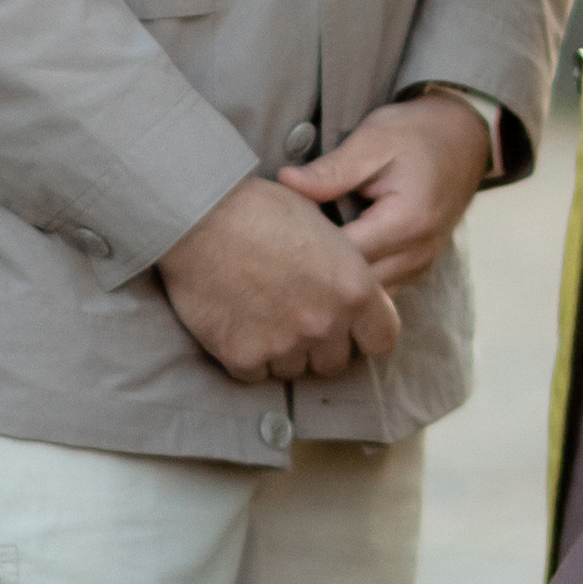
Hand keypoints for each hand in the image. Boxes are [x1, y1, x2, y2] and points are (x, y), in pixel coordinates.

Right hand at [158, 174, 400, 386]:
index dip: (365, 334)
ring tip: (261, 316)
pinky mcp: (244, 356)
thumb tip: (346, 288)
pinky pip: (255, 374)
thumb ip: (343, 268)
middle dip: (320, 346)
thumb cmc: (260, 209)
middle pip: (335, 362)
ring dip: (283, 352)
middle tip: (295, 318)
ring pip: (294, 371)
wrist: (200, 216)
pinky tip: (236, 323)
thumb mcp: (322, 226)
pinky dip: (247, 356)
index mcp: (353, 288)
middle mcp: (325, 322)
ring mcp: (284, 344)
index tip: (350, 329)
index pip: (382, 339)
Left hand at [278, 93, 489, 290]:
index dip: (306, 248)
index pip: (343, 258)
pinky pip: (381, 289)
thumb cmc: (418, 133)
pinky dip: (355, 281)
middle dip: (317, 273)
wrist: (465, 137)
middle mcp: (418, 254)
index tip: (280, 230)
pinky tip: (332, 260)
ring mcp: (421, 265)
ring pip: (367, 296)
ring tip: (304, 256)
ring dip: (336, 281)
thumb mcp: (373, 140)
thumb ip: (331, 169)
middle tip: (282, 248)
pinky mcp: (418, 267)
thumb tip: (285, 183)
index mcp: (407, 222)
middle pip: (354, 286)